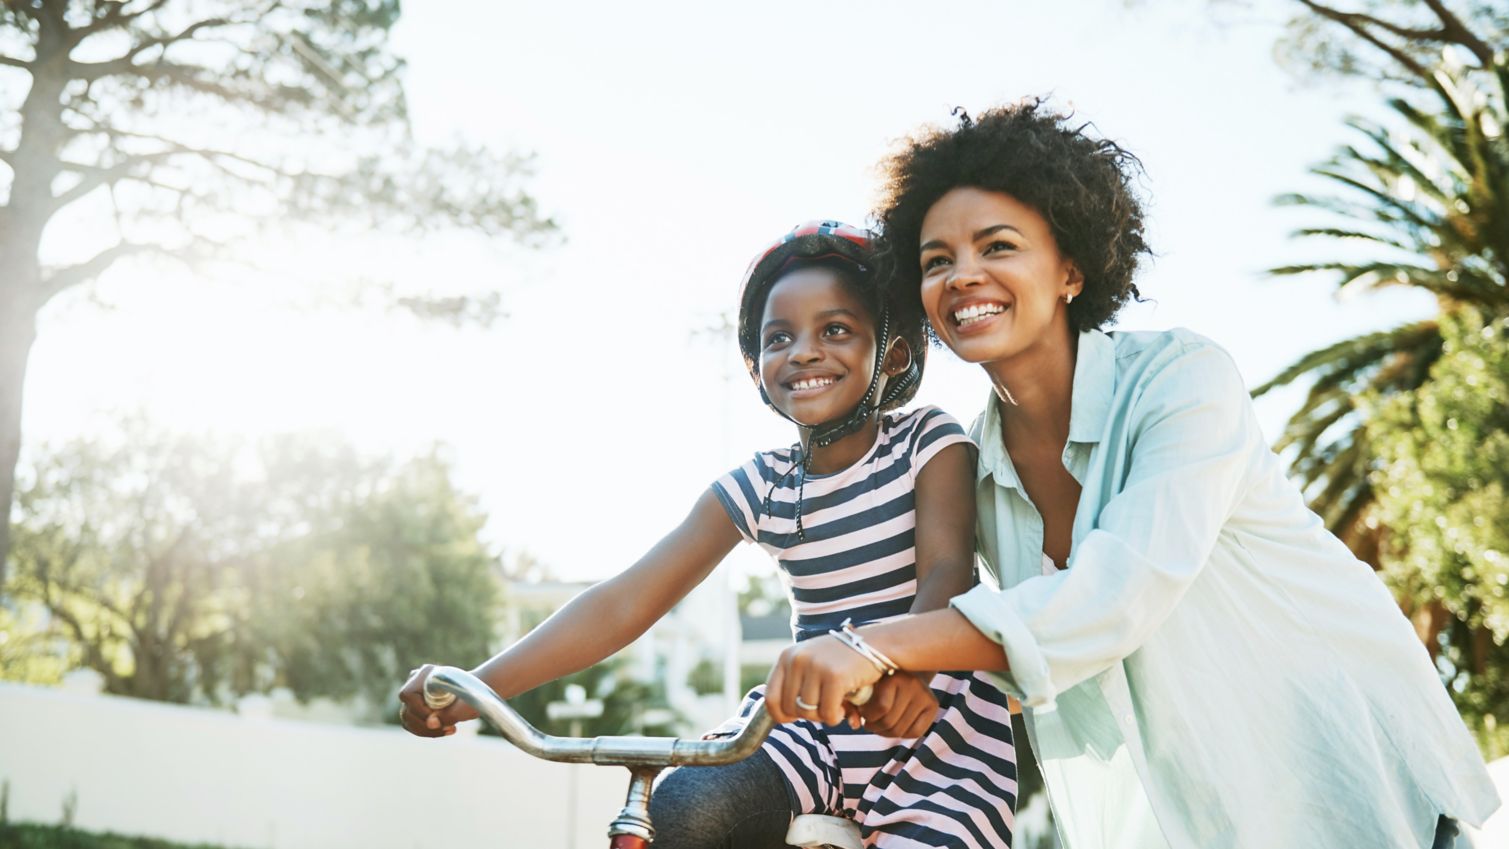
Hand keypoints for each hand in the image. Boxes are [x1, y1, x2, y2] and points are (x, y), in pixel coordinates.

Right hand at [396, 663, 478, 737]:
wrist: (475, 691)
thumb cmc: (472, 695)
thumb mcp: (464, 705)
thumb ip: (448, 714)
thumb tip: (431, 723)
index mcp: (426, 674)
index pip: (408, 694)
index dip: (419, 710)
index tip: (437, 717)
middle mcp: (415, 682)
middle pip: (407, 710)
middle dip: (426, 725)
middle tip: (449, 727)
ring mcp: (413, 694)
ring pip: (407, 720)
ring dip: (427, 730)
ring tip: (450, 729)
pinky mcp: (415, 707)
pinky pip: (412, 724)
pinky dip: (427, 731)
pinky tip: (445, 729)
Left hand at [765, 634, 883, 726]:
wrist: (876, 645)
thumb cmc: (843, 661)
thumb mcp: (812, 664)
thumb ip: (795, 684)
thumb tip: (779, 717)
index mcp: (787, 656)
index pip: (770, 698)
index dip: (782, 715)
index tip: (796, 718)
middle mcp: (797, 659)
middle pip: (790, 709)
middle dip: (809, 715)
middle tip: (825, 707)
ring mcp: (815, 666)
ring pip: (808, 713)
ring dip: (824, 716)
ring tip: (837, 704)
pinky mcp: (834, 676)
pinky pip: (828, 714)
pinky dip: (837, 717)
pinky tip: (845, 706)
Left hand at [858, 672, 938, 737]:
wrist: (907, 667)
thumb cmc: (879, 679)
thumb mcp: (868, 683)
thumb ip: (857, 700)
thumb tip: (853, 724)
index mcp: (894, 676)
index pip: (881, 708)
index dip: (868, 716)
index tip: (862, 713)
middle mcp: (913, 684)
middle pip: (889, 722)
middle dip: (874, 727)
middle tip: (868, 723)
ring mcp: (925, 695)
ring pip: (899, 730)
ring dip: (884, 732)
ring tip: (878, 725)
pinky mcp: (933, 706)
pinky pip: (915, 732)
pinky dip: (901, 734)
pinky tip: (894, 726)